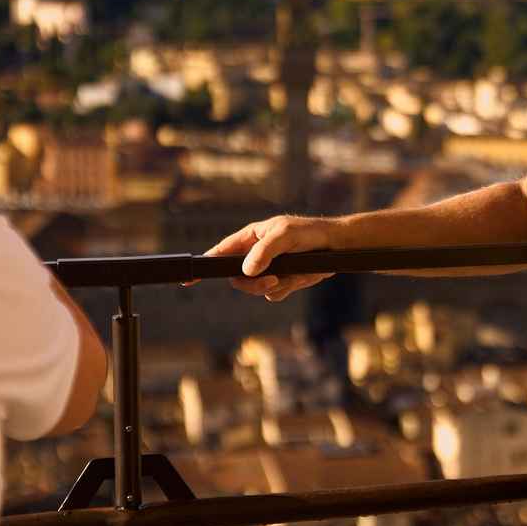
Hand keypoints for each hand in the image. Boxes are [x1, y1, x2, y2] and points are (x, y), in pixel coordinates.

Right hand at [202, 214, 334, 301]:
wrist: (337, 246)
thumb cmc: (310, 232)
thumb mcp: (286, 235)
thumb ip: (264, 251)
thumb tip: (246, 271)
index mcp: (250, 238)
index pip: (220, 253)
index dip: (205, 266)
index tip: (189, 280)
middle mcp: (256, 255)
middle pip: (237, 279)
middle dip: (254, 283)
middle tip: (274, 280)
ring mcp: (268, 269)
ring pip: (258, 289)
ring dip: (279, 284)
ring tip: (298, 271)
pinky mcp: (283, 280)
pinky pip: (277, 293)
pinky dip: (291, 286)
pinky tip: (304, 274)